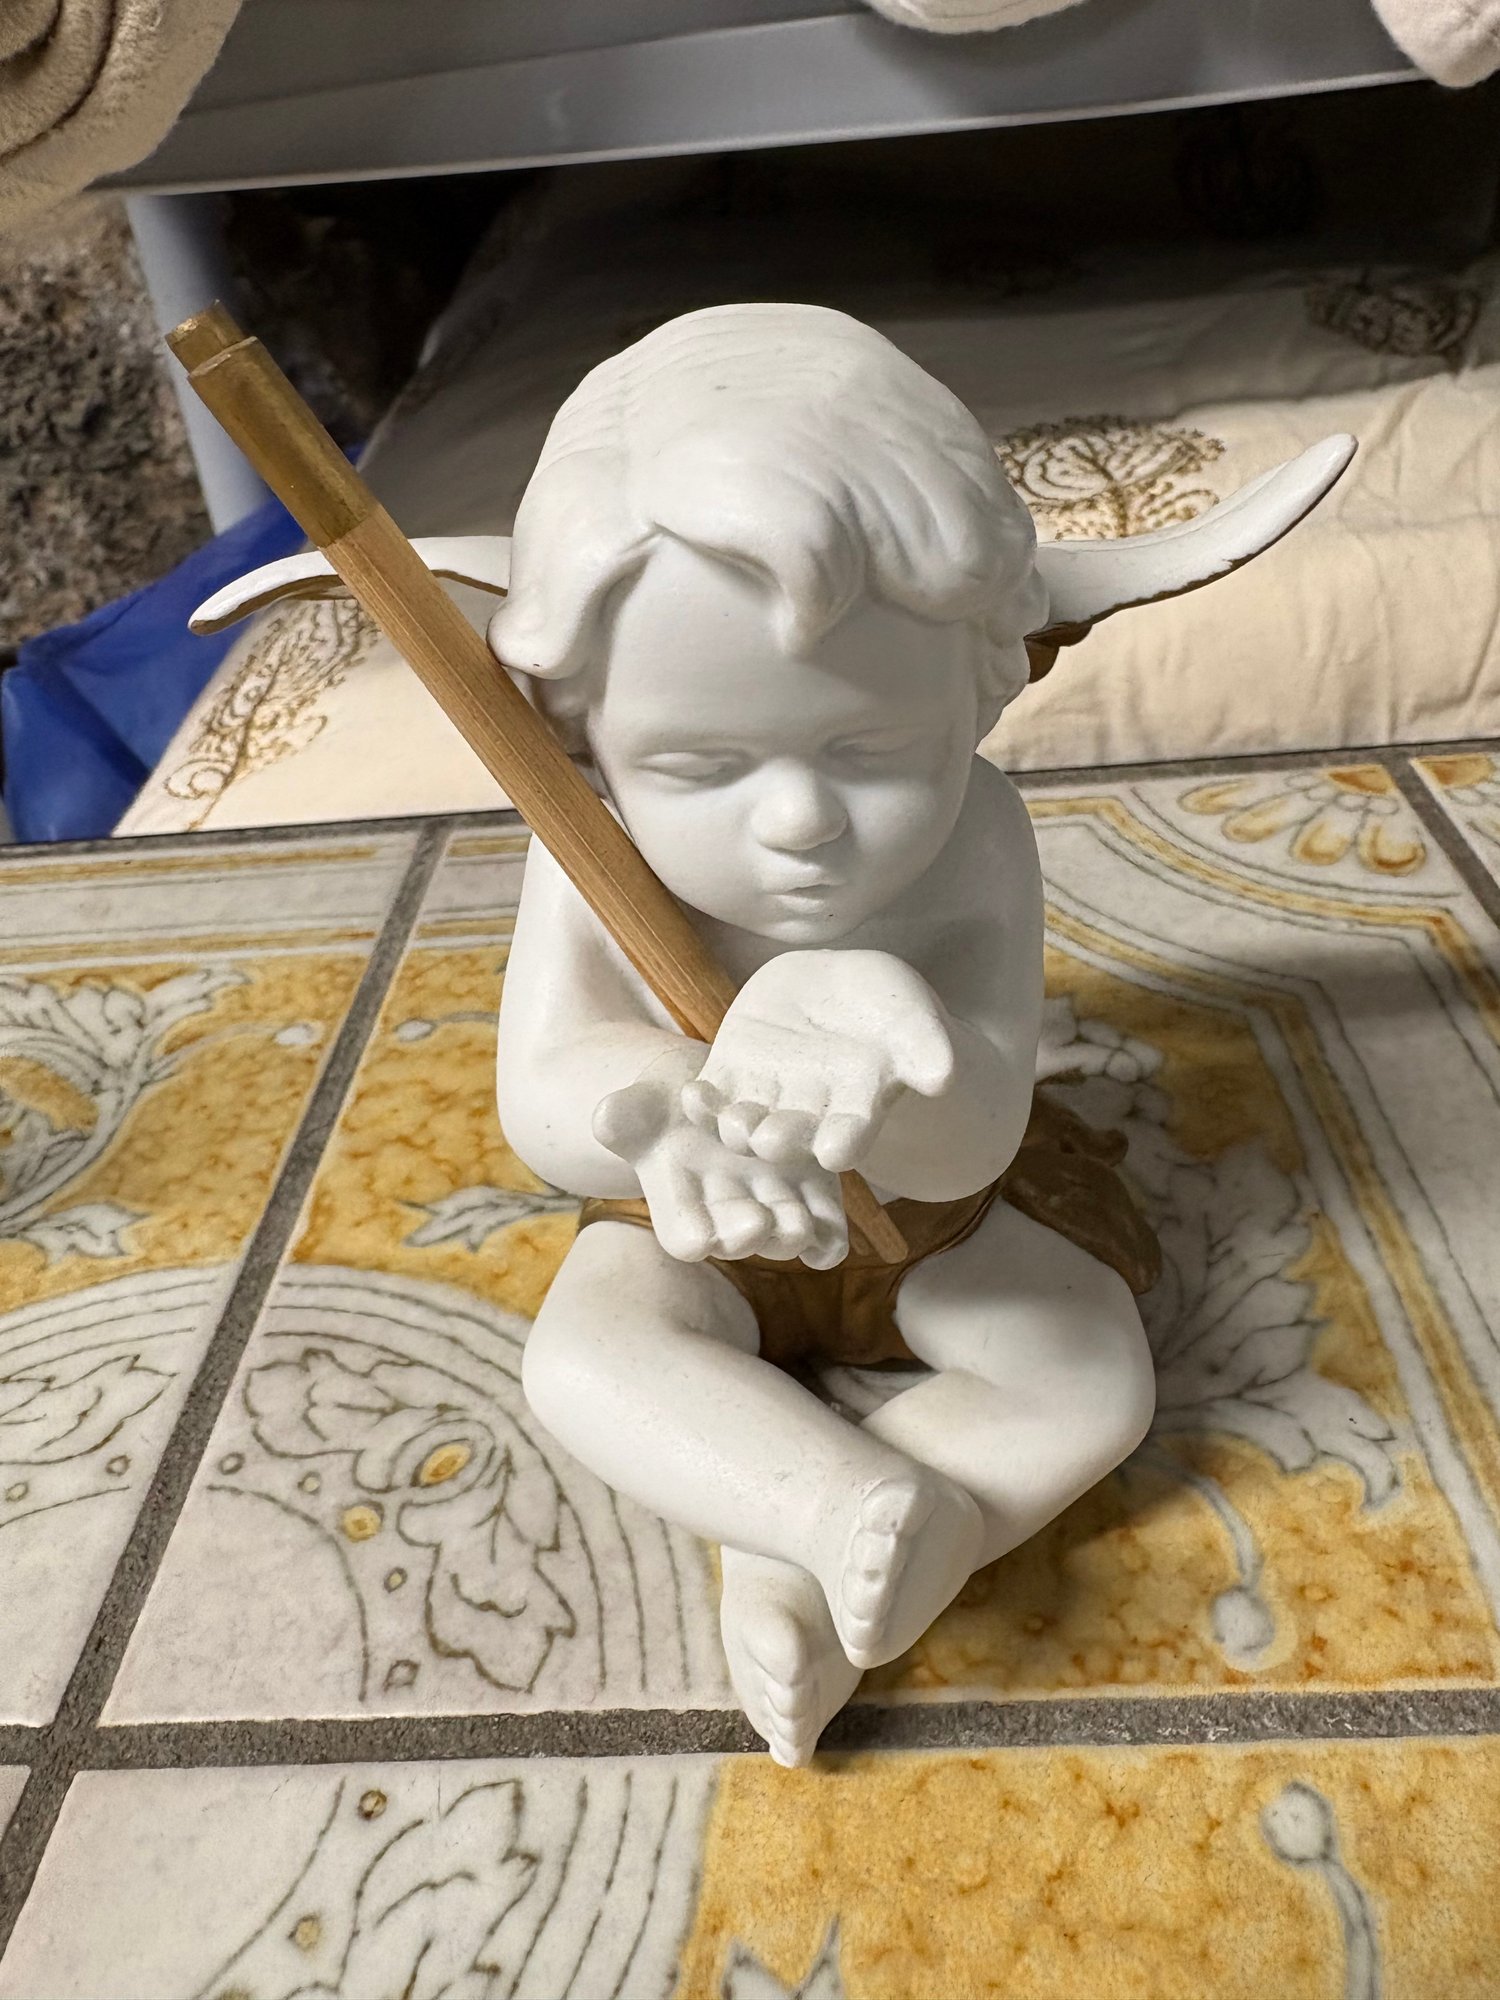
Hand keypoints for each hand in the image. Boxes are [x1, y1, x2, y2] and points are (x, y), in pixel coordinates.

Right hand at [593, 1063, 847, 1267]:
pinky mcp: (814, 1192)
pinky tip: (831, 1233)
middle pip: (739, 1238)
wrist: (714, 1098)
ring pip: (785, 1236)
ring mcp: (774, 1207)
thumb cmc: (663, 1106)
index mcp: (683, 1209)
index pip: (685, 1234)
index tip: (698, 1236)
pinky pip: (825, 1227)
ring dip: (791, 1233)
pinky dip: (828, 1236)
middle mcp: (729, 1218)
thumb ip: (624, 1115)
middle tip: (757, 1223)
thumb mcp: (641, 1105)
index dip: (692, 1234)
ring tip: (796, 1221)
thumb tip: (604, 1116)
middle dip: (747, 1233)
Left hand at [682, 951, 954, 1173]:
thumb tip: (945, 1076)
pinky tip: (693, 1096)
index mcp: (856, 1108)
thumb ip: (924, 1048)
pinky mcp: (732, 1075)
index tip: (837, 1151)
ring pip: (750, 1121)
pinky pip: (714, 1096)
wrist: (836, 988)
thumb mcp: (910, 1018)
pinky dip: (702, 1101)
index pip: (852, 1131)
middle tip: (773, 1143)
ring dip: (739, 1127)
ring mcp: (767, 1096)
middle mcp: (808, 1113)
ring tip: (734, 1124)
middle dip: (784, 1139)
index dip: (844, 1140)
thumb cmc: (885, 1007)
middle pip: (795, 1134)